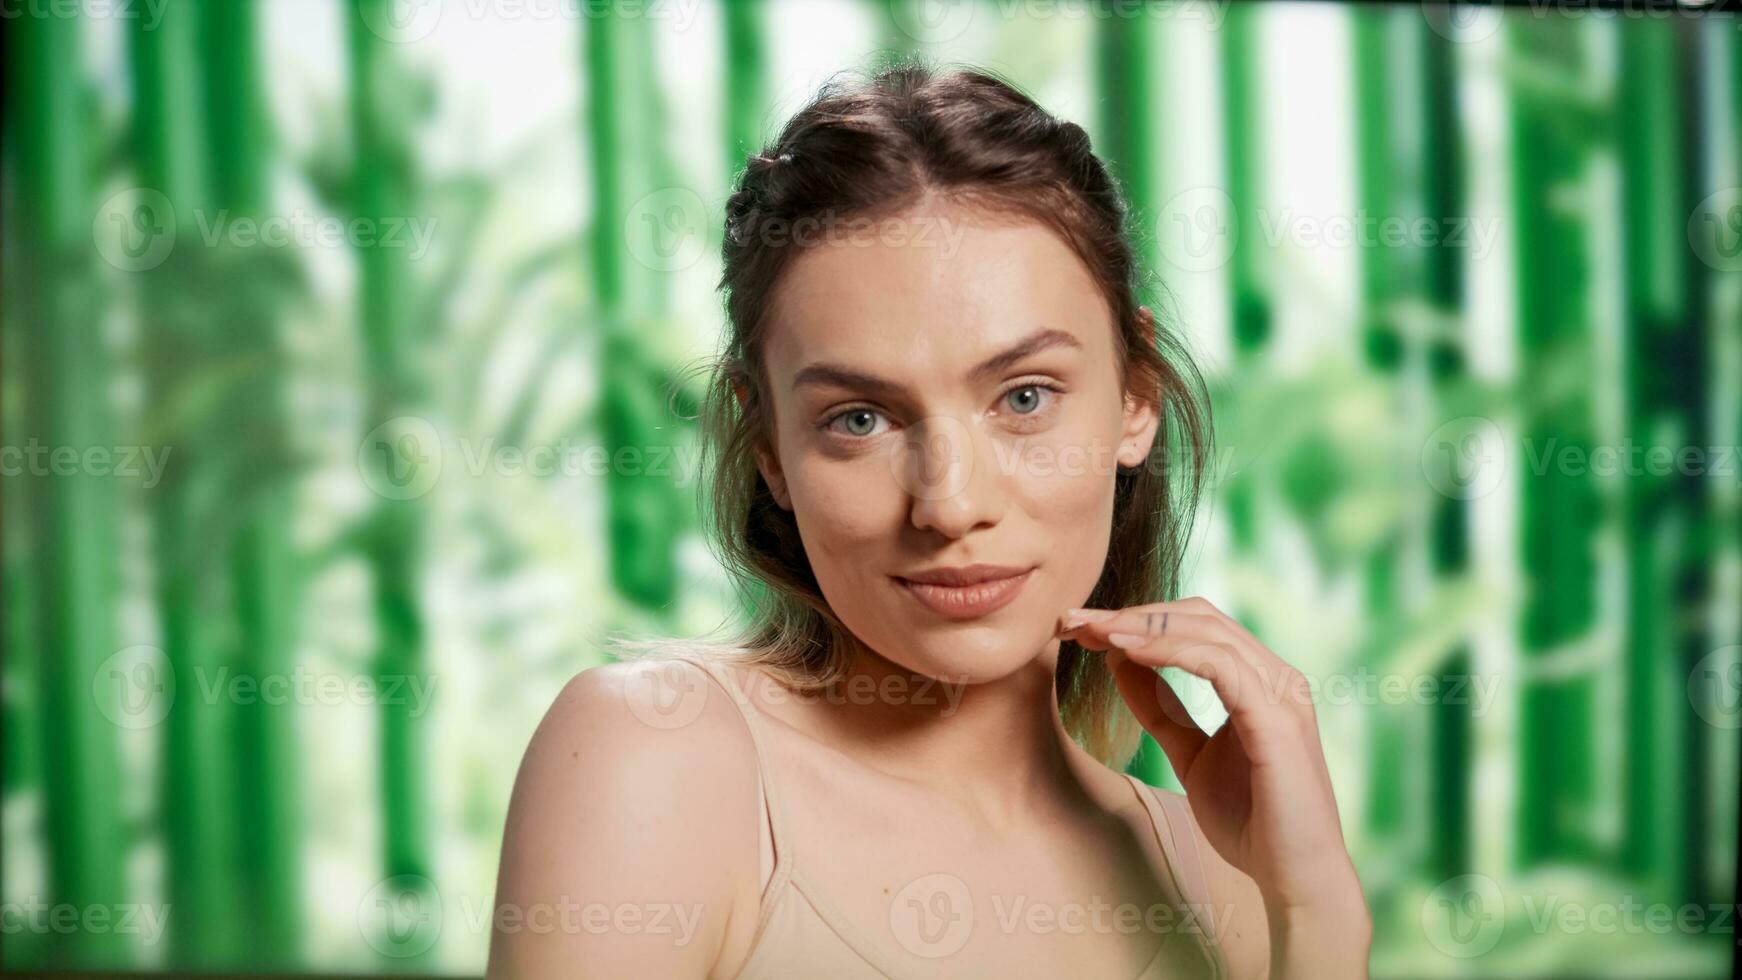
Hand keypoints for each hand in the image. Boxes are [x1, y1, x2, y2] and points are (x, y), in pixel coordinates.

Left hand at [1058, 598, 1368, 932]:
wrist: (1294, 879)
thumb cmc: (1251, 821)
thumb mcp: (1191, 754)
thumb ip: (1162, 709)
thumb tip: (1119, 663)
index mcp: (1260, 680)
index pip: (1195, 625)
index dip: (1137, 619)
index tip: (1082, 627)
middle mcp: (1276, 676)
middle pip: (1198, 617)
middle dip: (1132, 614)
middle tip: (1074, 621)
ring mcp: (1281, 694)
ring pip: (1207, 632)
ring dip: (1143, 627)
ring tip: (1094, 632)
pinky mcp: (1278, 719)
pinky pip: (1220, 665)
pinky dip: (1171, 651)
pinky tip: (1129, 652)